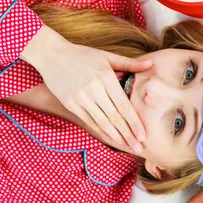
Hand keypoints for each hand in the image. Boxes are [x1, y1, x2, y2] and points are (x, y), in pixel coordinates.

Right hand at [21, 25, 151, 151]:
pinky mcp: (70, 103)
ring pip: (102, 122)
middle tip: (139, 147)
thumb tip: (150, 64)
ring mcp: (80, 98)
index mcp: (105, 77)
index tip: (143, 135)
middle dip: (128, 134)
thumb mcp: (107, 56)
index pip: (123, 105)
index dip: (134, 122)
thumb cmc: (83, 55)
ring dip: (116, 136)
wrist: (52, 54)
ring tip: (127, 146)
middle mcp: (93, 89)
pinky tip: (110, 138)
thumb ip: (129, 64)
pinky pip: (89, 121)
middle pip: (114, 117)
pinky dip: (101, 131)